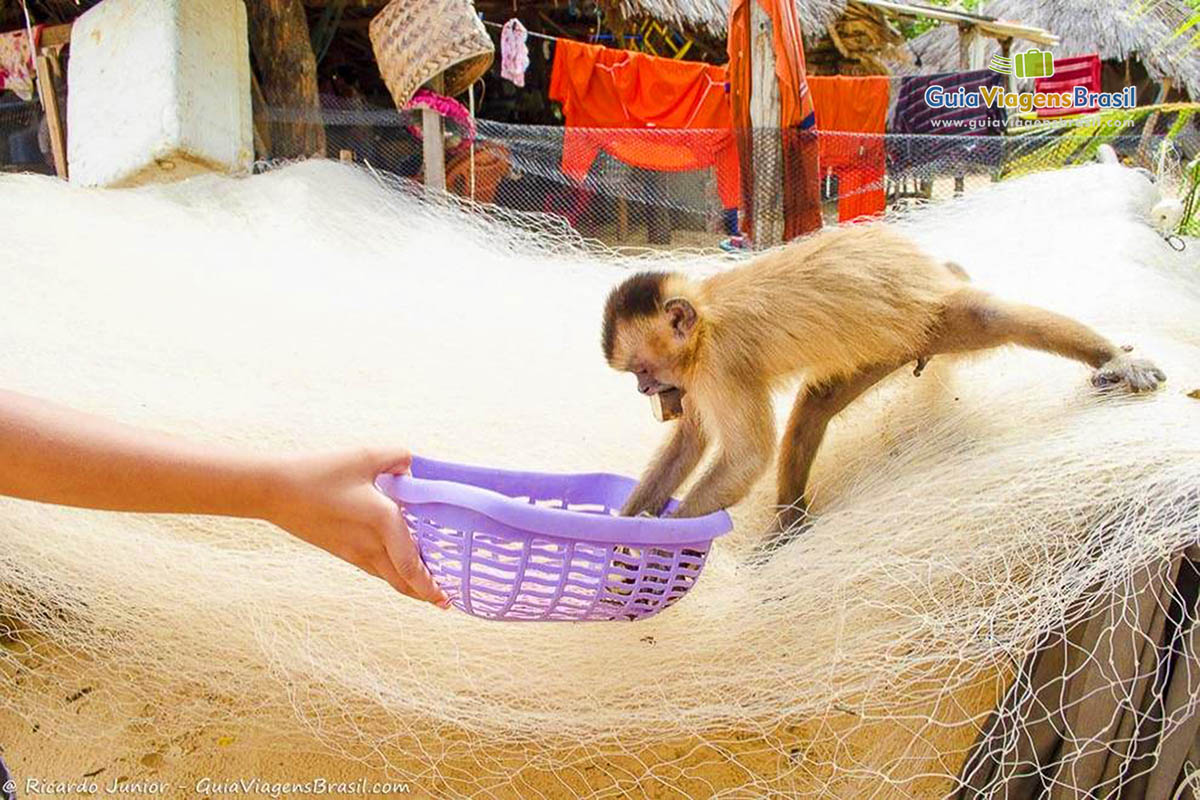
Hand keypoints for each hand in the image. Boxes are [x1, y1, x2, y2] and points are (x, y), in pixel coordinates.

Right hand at [263, 448, 449, 607]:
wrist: (274, 491)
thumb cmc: (319, 472)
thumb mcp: (364, 455)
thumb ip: (397, 456)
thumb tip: (413, 466)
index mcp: (383, 520)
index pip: (412, 564)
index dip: (430, 584)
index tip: (446, 596)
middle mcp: (370, 543)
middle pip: (403, 581)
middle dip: (425, 594)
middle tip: (444, 602)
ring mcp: (353, 551)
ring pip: (388, 578)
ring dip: (409, 587)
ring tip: (426, 591)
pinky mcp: (341, 550)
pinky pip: (373, 568)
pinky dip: (391, 574)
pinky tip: (395, 568)